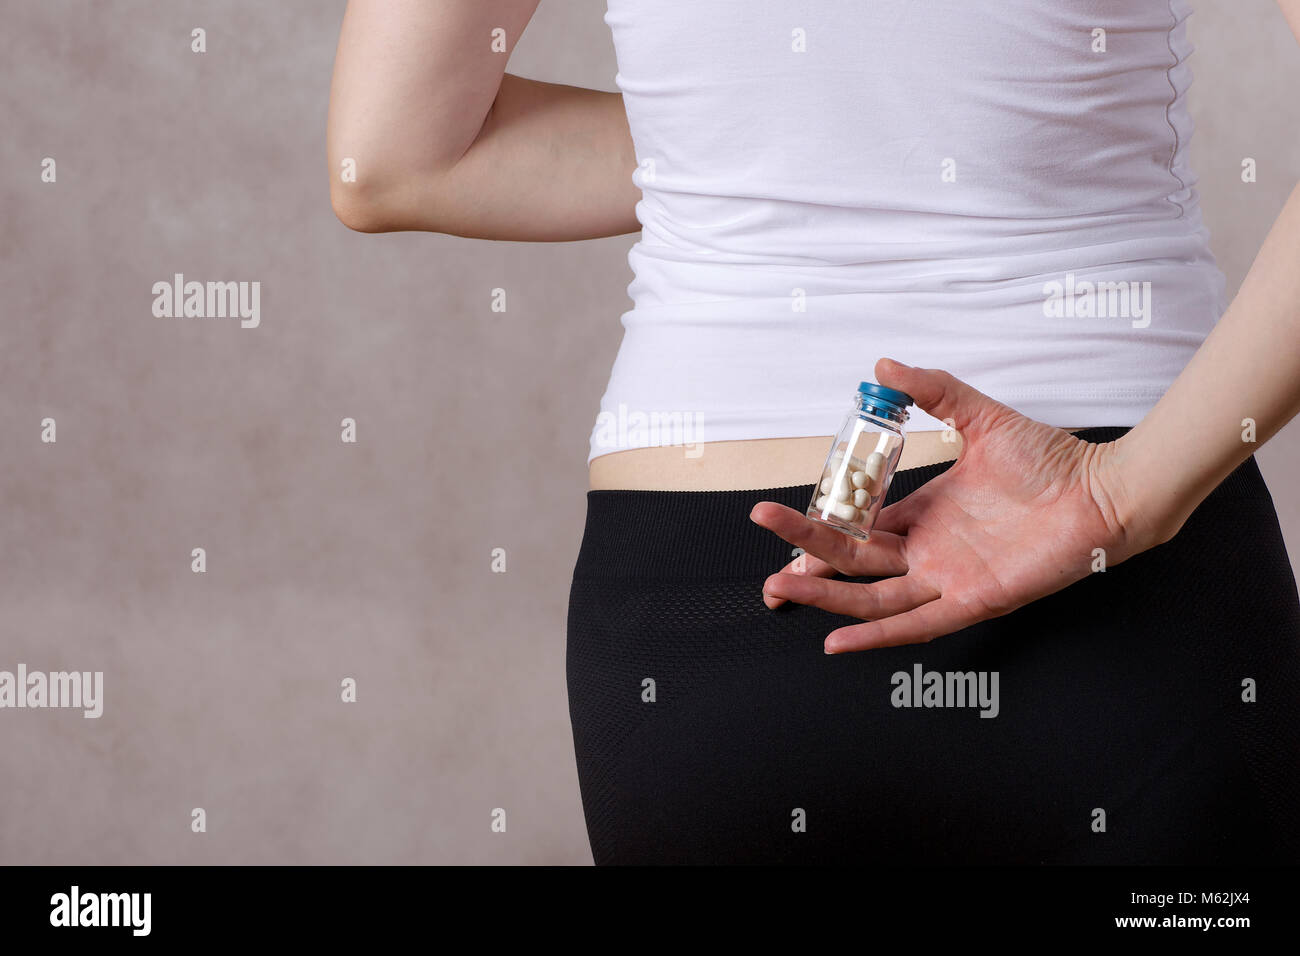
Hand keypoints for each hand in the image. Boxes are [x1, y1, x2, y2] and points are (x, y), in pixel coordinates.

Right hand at [749, 358, 1162, 652]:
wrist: (1104, 487)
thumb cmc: (1052, 458)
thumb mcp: (978, 414)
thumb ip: (932, 390)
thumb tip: (883, 366)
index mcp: (926, 514)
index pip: (860, 528)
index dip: (820, 530)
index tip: (779, 522)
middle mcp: (931, 551)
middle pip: (854, 564)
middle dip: (807, 563)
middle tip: (768, 562)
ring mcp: (949, 578)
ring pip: (873, 597)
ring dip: (826, 596)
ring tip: (782, 587)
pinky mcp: (973, 600)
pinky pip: (916, 625)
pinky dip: (875, 636)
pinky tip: (836, 639)